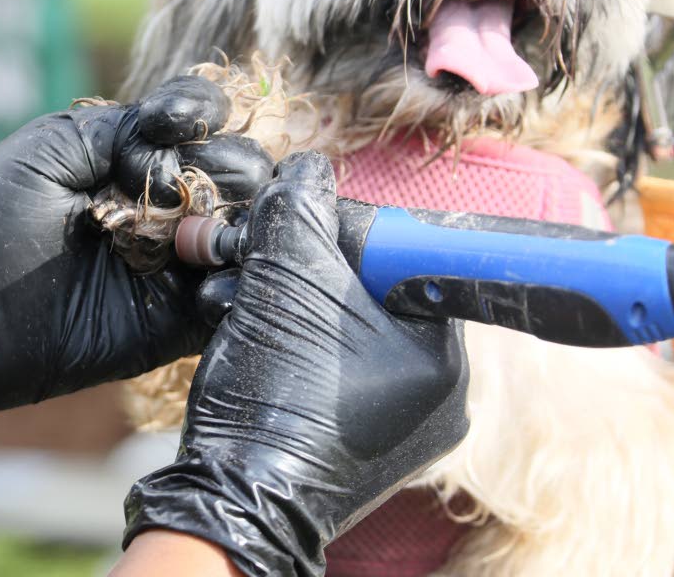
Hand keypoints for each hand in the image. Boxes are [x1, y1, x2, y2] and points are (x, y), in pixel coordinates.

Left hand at [0, 77, 273, 487]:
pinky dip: (239, 289)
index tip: (178, 125)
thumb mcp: (53, 149)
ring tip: (199, 237)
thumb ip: (126, 128)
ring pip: (249, 236)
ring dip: (243, 227)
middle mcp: (165, 208)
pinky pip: (232, 304)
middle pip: (241, 176)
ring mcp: (175, 267)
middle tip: (187, 194)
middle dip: (231, 174)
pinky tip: (206, 283)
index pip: (204, 124)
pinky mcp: (176, 325)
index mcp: (135, 161)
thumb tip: (189, 138)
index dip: (206, 115)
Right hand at [122, 153, 469, 576]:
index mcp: (441, 354)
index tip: (291, 231)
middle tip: (251, 260)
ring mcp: (399, 422)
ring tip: (235, 298)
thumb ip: (300, 212)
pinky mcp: (359, 441)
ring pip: (343, 327)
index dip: (339, 230)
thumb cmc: (271, 396)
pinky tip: (247, 331)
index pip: (403, 256)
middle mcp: (436, 391)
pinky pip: (333, 367)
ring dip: (284, 300)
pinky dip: (290, 342)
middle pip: (369, 290)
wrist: (232, 503)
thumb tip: (308, 171)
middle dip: (299, 266)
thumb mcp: (284, 282)